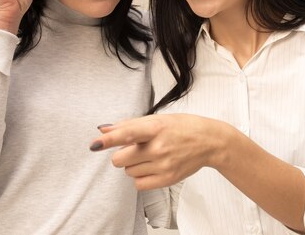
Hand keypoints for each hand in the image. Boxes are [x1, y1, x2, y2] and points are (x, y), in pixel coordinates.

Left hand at [91, 114, 228, 189]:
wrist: (209, 142)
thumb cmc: (181, 127)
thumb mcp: (157, 119)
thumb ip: (129, 125)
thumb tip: (103, 130)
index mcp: (155, 127)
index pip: (128, 133)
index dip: (109, 140)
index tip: (95, 144)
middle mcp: (158, 147)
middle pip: (120, 159)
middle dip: (122, 155)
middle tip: (136, 149)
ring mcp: (163, 165)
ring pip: (128, 172)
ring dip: (133, 165)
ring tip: (150, 156)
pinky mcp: (167, 179)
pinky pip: (138, 184)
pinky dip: (140, 177)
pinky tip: (152, 167)